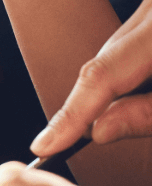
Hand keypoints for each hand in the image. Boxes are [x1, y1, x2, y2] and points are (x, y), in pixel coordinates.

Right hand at [31, 0, 151, 154]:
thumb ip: (149, 114)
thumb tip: (98, 132)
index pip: (100, 76)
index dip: (70, 114)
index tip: (44, 145)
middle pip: (100, 63)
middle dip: (88, 106)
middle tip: (76, 140)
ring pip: (112, 51)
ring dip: (110, 86)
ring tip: (114, 110)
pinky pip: (128, 40)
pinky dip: (125, 68)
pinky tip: (132, 83)